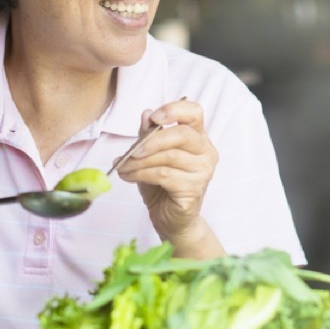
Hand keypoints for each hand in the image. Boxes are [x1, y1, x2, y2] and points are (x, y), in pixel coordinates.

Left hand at [113, 98, 217, 244]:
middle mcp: (206, 152)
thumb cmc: (162, 185)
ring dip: (140, 161)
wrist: (170, 218)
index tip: (153, 118)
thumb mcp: (150, 155)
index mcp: (198, 137)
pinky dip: (142, 174)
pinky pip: (165, 175)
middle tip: (131, 151)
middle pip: (183, 134)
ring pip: (169, 157)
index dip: (174, 110)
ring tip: (123, 166)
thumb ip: (149, 134)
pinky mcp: (194, 189)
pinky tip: (129, 176)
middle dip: (152, 140)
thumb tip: (146, 114)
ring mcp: (203, 171)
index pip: (195, 112)